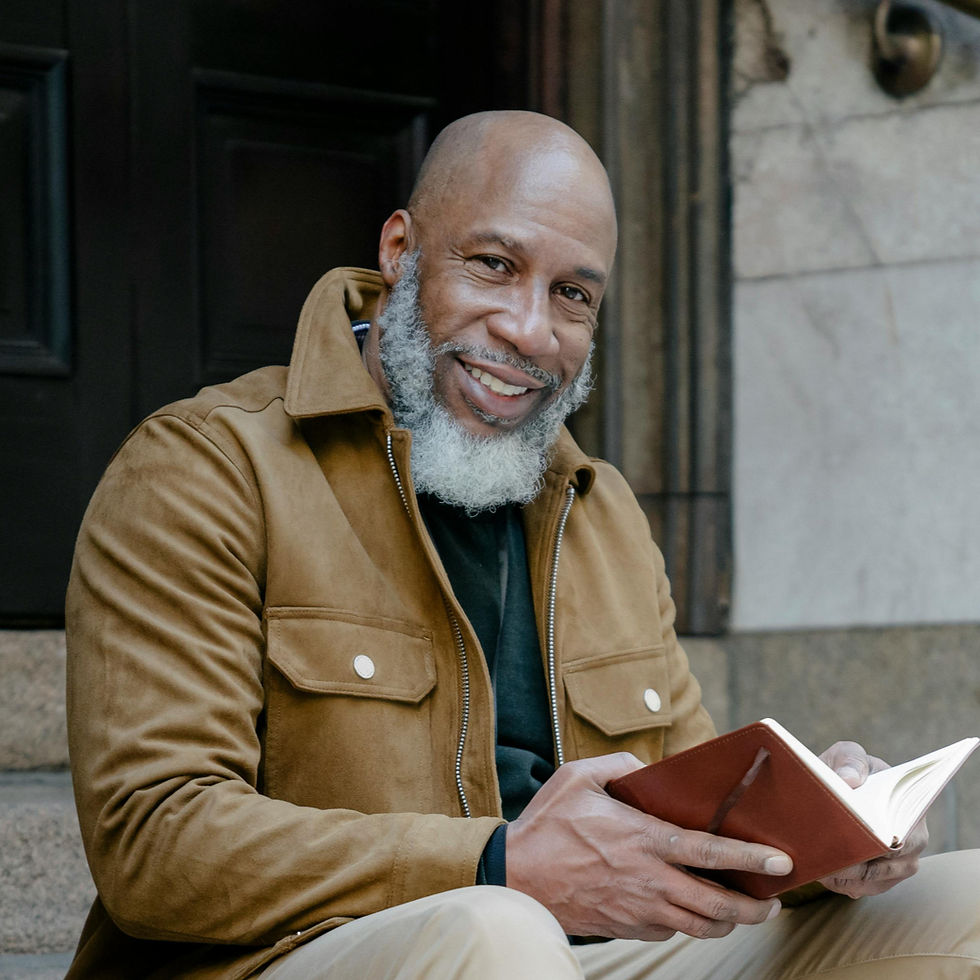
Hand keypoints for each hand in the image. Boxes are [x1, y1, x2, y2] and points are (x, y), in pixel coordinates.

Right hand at [505, 753, 792, 940]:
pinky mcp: (627, 928)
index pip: (710, 852)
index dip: (751, 858)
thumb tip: (651, 770)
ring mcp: (640, 910)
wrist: (515, 877)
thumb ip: (621, 766)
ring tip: (744, 912)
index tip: (782, 862)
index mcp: (643, 839)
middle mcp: (649, 881)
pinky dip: (689, 925)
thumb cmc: (547, 824)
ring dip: (729, 922)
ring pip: (700, 927)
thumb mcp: (580, 777)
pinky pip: (671, 933)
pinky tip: (690, 911)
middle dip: (755, 907)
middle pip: (719, 905)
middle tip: (774, 902)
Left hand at [816, 741, 927, 897]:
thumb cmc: (846, 768)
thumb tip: (850, 781)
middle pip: (886, 866)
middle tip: (827, 860)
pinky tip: (821, 872)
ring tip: (820, 866)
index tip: (853, 843)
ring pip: (871, 881)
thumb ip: (851, 760)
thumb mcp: (848, 754)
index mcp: (911, 810)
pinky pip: (860, 888)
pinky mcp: (877, 877)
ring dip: (845, 877)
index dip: (879, 845)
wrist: (834, 784)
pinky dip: (840, 883)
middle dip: (856, 865)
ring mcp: (896, 864)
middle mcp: (912, 841)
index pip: (904, 838)